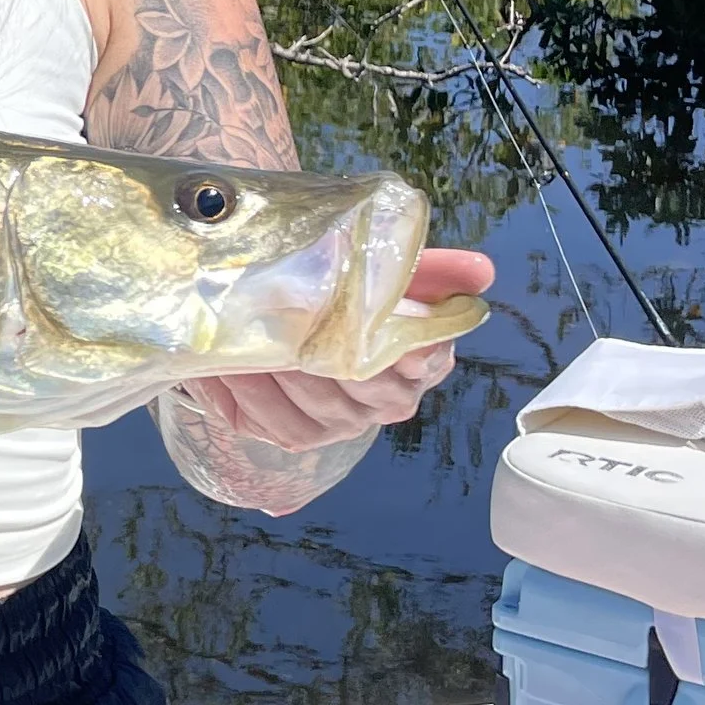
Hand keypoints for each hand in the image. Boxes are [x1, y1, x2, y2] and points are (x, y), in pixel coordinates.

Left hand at [187, 245, 495, 455]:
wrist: (308, 316)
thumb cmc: (355, 293)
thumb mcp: (392, 272)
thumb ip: (431, 269)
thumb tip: (481, 270)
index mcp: (421, 363)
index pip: (415, 362)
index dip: (393, 351)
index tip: (368, 329)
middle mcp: (386, 402)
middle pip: (352, 388)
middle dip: (313, 356)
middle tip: (279, 320)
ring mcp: (339, 425)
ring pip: (306, 413)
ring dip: (270, 378)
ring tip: (241, 339)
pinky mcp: (294, 435)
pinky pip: (267, 425)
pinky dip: (243, 396)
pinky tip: (223, 364)